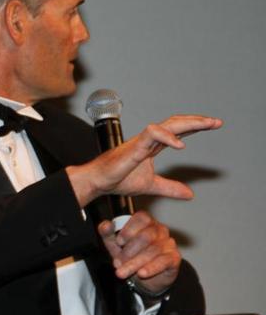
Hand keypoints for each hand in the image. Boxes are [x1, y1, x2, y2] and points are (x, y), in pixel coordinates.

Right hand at [68, 114, 221, 205]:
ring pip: (166, 124)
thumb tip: (189, 193)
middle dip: (196, 121)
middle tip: (216, 122)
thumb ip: (170, 188)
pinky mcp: (134, 146)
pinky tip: (180, 145)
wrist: (99, 182)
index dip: (195, 126)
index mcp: (152, 146)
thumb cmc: (117, 180)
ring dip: (187, 123)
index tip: (212, 125)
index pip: (177, 130)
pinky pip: (152, 134)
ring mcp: (141, 141)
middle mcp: (148, 140)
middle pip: (175, 122)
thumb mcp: (152, 186)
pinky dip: (168, 137)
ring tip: (205, 125)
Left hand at [97, 210, 179, 294]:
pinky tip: (141, 273)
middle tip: (117, 263)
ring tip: (122, 272)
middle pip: (146, 236)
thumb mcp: (115, 245)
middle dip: (129, 251)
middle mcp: (160, 230)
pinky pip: (163, 261)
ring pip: (153, 251)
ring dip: (135, 263)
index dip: (129, 230)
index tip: (119, 242)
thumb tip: (105, 224)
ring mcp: (169, 243)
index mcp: (146, 222)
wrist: (144, 277)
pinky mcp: (174, 258)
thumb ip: (108, 234)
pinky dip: (151, 268)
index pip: (142, 218)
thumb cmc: (130, 255)